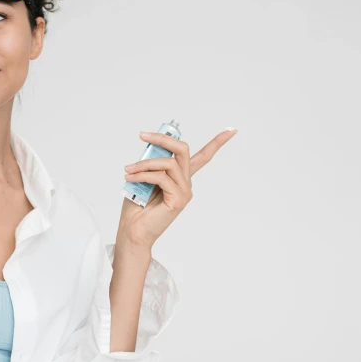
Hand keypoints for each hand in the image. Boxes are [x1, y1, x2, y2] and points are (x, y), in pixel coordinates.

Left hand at [118, 128, 237, 251]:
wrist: (133, 231)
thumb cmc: (136, 207)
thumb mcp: (144, 177)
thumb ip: (152, 163)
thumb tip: (151, 146)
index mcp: (180, 177)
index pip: (203, 157)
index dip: (217, 142)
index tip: (232, 130)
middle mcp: (186, 183)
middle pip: (183, 150)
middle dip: (163, 138)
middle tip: (142, 135)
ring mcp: (184, 192)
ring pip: (169, 163)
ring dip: (145, 163)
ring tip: (129, 170)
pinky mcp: (178, 200)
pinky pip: (161, 178)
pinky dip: (143, 175)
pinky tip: (131, 178)